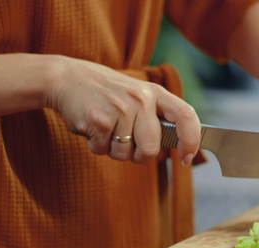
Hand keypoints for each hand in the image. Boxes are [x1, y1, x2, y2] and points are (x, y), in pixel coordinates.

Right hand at [44, 56, 200, 164]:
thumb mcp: (137, 95)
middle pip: (151, 149)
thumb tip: (176, 146)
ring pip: (126, 154)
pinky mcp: (100, 120)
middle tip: (126, 143)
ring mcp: (121, 109)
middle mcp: (141, 99)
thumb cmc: (106, 92)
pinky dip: (96, 146)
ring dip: (114, 150)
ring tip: (106, 129)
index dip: (191, 140)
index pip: (186, 116)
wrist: (67, 78)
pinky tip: (92, 128)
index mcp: (155, 93)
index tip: (187, 158)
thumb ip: (155, 116)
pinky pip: (104, 151)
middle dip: (139, 156)